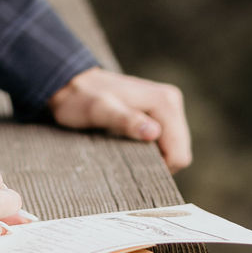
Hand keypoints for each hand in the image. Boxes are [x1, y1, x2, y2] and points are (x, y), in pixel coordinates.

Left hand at [46, 68, 192, 172]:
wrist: (72, 84)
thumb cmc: (81, 99)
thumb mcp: (99, 111)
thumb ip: (125, 120)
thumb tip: (153, 133)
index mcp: (164, 102)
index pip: (179, 153)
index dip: (161, 168)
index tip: (133, 166)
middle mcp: (170, 101)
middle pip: (179, 152)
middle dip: (158, 163)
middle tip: (127, 159)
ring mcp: (166, 107)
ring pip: (173, 149)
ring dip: (154, 157)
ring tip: (126, 150)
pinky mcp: (158, 114)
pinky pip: (165, 142)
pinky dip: (151, 151)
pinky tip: (130, 146)